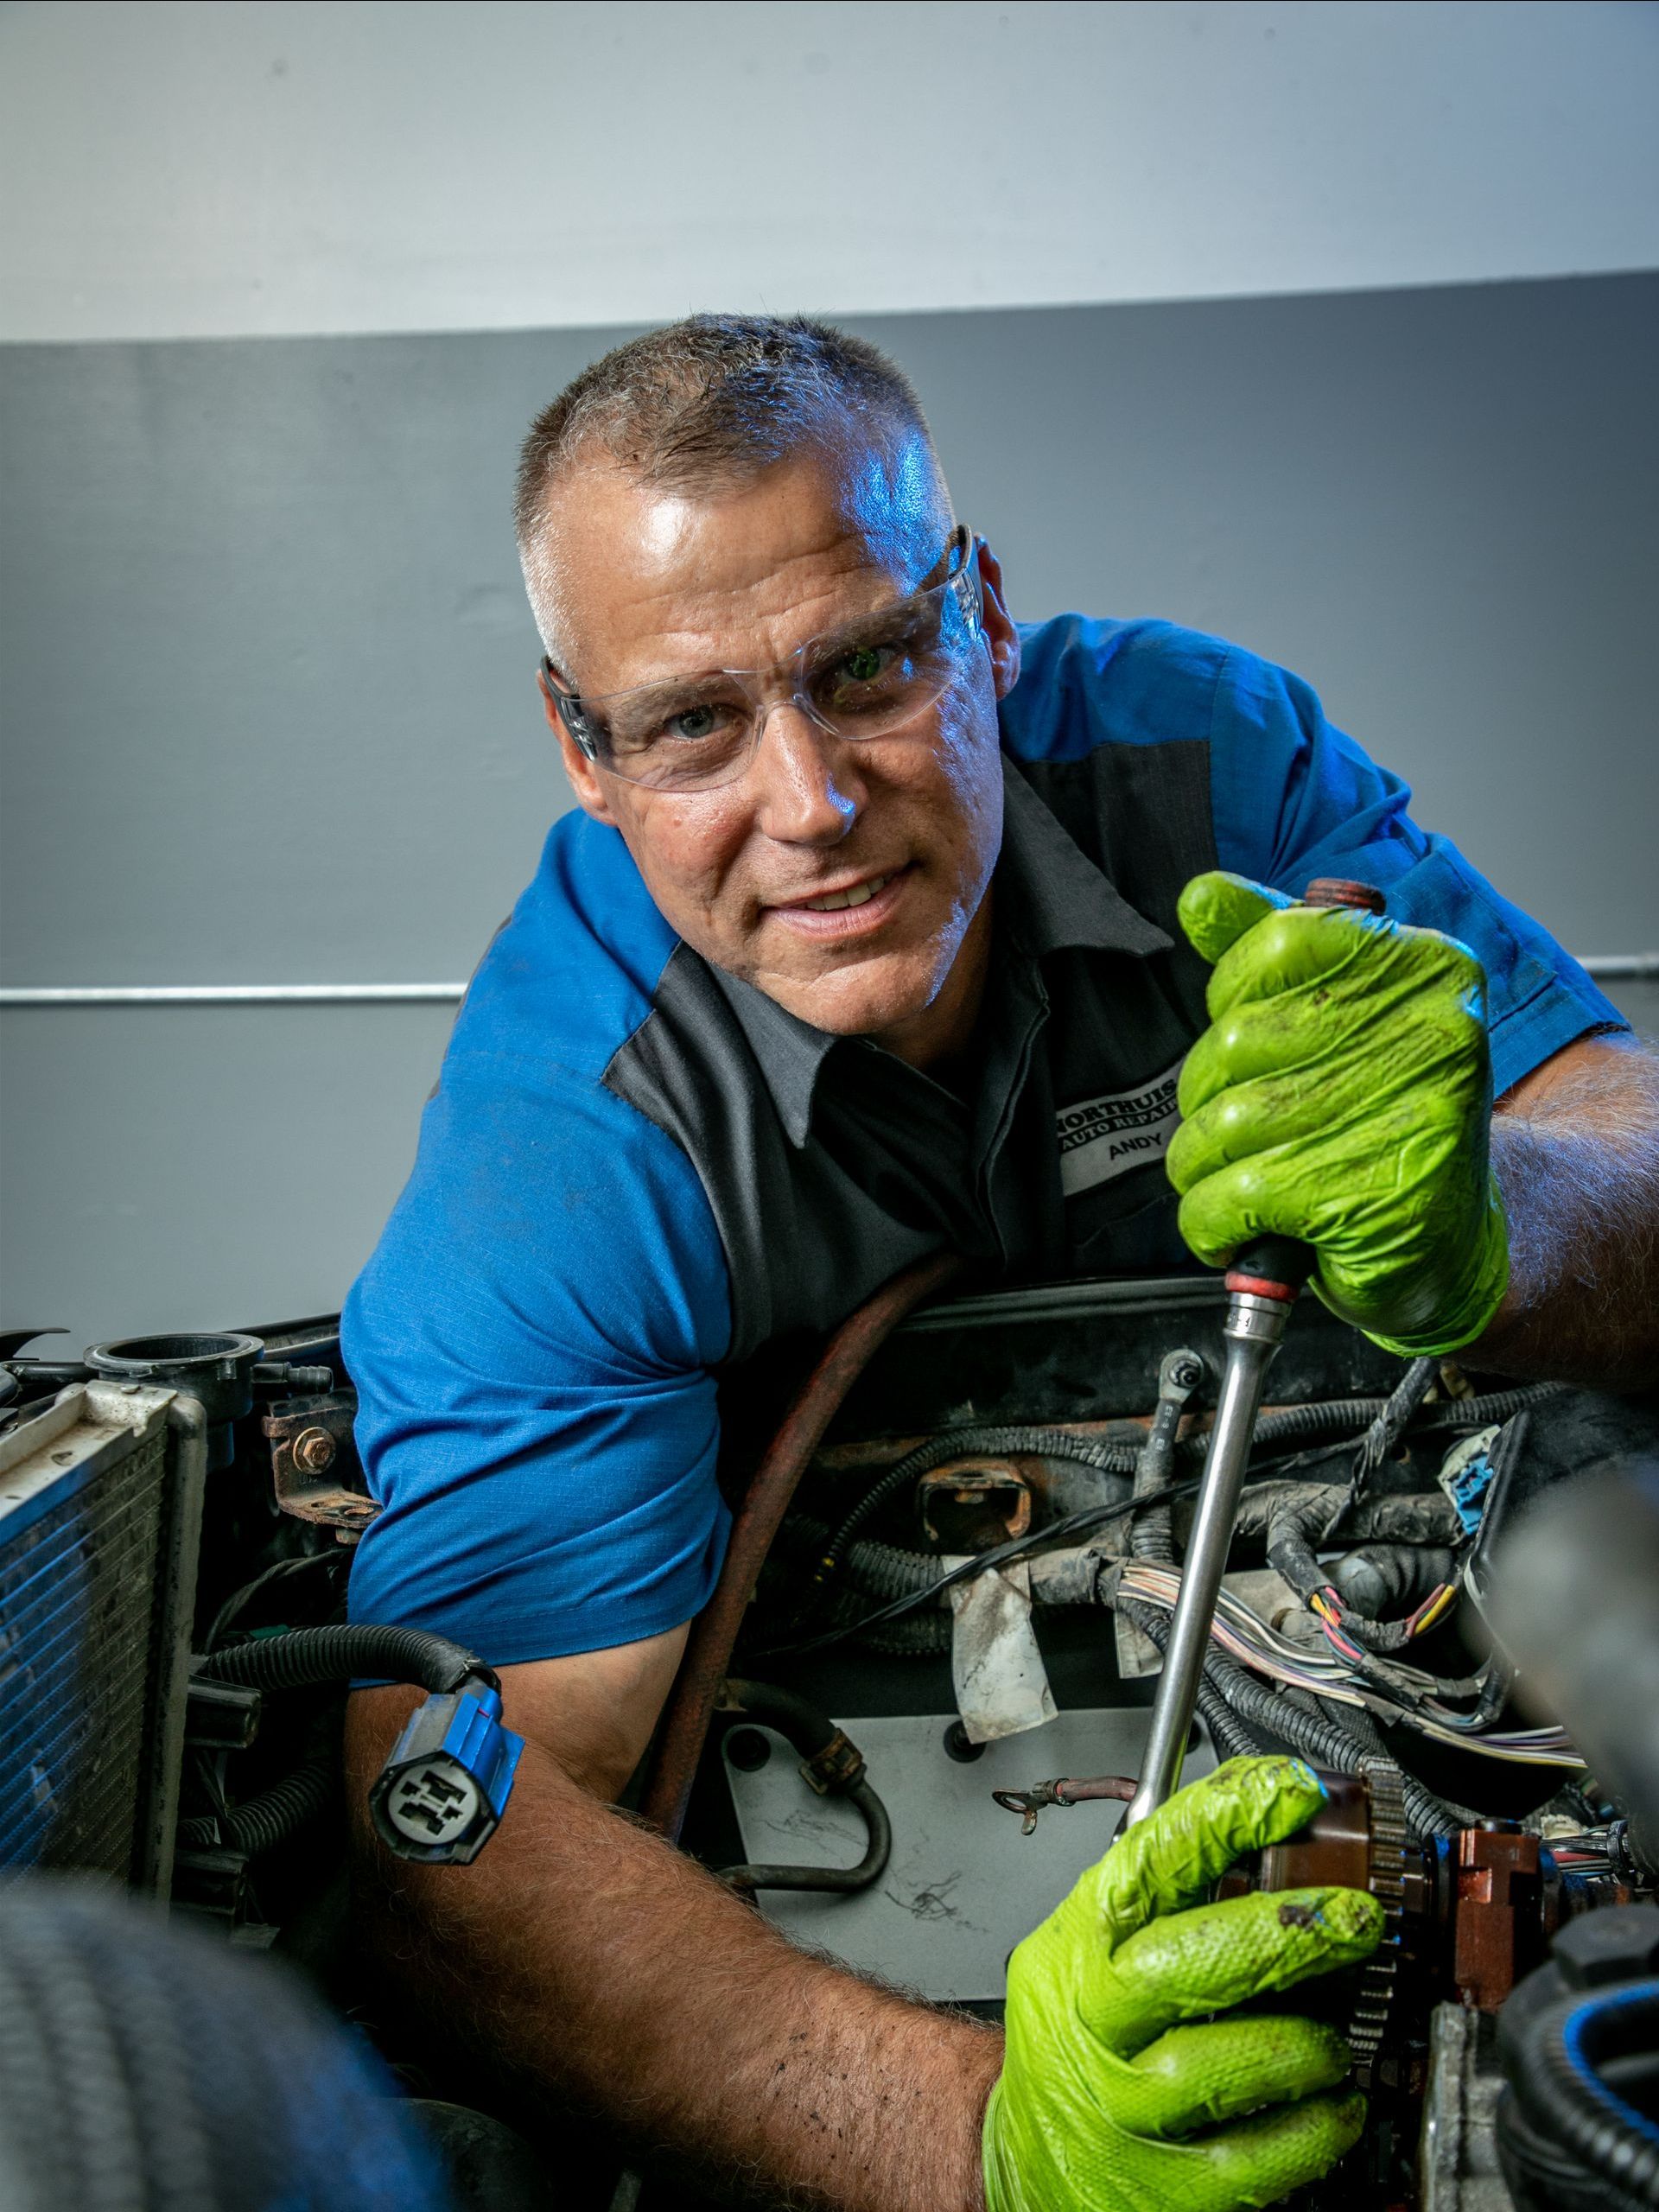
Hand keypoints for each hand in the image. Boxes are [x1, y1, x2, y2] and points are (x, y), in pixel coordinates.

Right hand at [983, 1757, 1381, 2211]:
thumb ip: (1161, 1899)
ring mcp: (1124, 2113)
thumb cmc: (1078, 2042)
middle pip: (1186, 1965)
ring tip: (1336, 2034)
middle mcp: (1092, 2025)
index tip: (1292, 1793)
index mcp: (1076, 1949)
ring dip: (1302, 2041)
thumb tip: (1270, 1824)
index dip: (1223, 1819)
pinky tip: (1334, 2103)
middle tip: (1354, 1919)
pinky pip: (1256, 2158)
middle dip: (1284, 1933)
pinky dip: (1312, 2126)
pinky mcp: (1164, 2193)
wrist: (1031, 2163)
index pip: (1145, 1865)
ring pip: (1223, 2065)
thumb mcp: (1089, 1953)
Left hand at [1165, 871, 1509, 1354]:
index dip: (1233, 991)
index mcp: (1426, 970)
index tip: (1245, 1030)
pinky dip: (1213, 1221)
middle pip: (1238, 1040)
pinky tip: (1240, 1226)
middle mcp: (1431, 1036)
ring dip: (1206, 1165)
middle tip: (1240, 1128)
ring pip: (1226, 1123)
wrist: (1456, 1242)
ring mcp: (1409, 1119)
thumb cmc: (1384, 1121)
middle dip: (1209, 1094)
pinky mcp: (1374, 1202)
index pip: (1281, 939)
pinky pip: (1233, 1195)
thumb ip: (1277, 952)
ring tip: (1240, 1177)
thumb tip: (1203, 897)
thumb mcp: (1346, 1019)